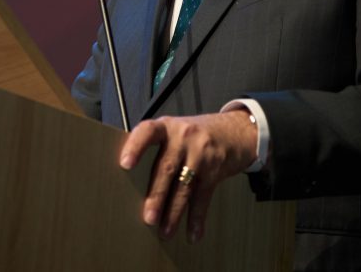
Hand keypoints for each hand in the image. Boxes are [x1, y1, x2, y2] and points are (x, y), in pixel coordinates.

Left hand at [119, 109, 256, 242]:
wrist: (236, 130)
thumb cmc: (196, 134)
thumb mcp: (175, 130)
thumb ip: (156, 148)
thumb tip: (129, 180)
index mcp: (167, 127)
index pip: (147, 132)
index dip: (135, 146)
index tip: (125, 163)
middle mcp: (183, 137)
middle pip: (166, 167)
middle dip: (157, 194)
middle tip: (148, 217)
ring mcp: (201, 153)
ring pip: (184, 186)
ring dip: (174, 212)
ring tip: (165, 231)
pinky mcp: (215, 169)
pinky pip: (203, 196)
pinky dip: (197, 217)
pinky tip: (193, 233)